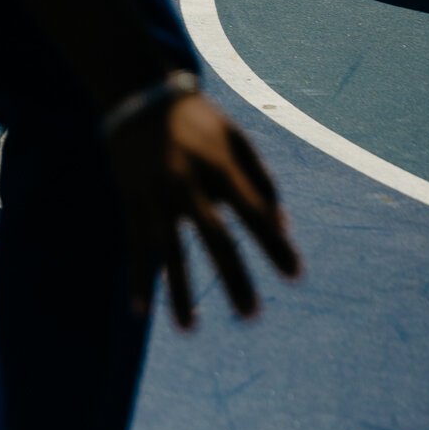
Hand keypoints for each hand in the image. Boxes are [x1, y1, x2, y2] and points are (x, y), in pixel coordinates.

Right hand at [106, 91, 300, 327]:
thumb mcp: (238, 140)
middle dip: (234, 279)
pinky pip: (137, 249)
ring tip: (188, 330)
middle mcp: (190, 184)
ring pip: (171, 252)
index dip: (276, 245)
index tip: (296, 276)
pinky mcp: (132, 203)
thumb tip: (283, 227)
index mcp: (221, 167)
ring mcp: (157, 196)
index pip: (255, 213)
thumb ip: (262, 181)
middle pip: (216, 239)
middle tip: (250, 316)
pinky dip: (140, 280)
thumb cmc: (197, 122)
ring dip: (179, 294)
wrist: (138, 99)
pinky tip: (140, 310)